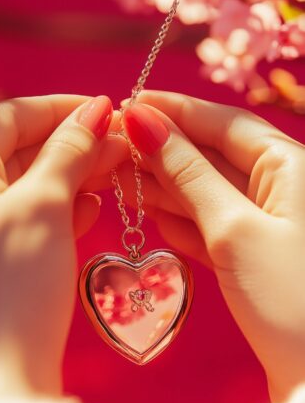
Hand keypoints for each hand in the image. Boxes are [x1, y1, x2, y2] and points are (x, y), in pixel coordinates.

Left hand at [0, 95, 126, 398]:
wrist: (3, 372)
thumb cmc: (13, 284)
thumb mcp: (41, 205)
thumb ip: (67, 153)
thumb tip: (98, 111)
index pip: (8, 117)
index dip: (57, 107)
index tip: (106, 109)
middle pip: (24, 150)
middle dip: (75, 141)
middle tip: (124, 143)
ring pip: (37, 184)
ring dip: (78, 172)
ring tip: (121, 170)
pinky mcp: (9, 262)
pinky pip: (41, 218)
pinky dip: (70, 206)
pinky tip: (96, 206)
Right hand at [118, 91, 304, 402]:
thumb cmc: (290, 298)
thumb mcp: (232, 228)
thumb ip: (188, 174)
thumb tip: (146, 122)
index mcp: (291, 166)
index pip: (225, 123)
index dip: (175, 112)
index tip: (130, 105)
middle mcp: (284, 188)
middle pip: (215, 156)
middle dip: (166, 151)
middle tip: (116, 147)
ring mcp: (269, 224)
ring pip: (210, 192)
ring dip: (168, 187)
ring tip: (123, 179)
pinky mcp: (256, 257)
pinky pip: (214, 226)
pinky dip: (185, 222)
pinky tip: (155, 219)